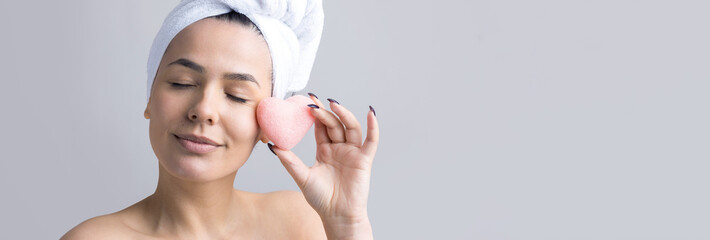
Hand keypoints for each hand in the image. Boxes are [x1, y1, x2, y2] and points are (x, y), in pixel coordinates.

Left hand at [267, 94, 378, 238]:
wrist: (337, 215)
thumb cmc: (321, 199)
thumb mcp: (302, 176)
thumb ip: (290, 160)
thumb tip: (273, 145)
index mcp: (325, 150)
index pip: (321, 127)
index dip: (314, 114)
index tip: (305, 101)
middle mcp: (339, 148)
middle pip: (334, 124)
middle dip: (325, 112)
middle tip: (313, 101)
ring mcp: (352, 153)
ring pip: (351, 128)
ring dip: (344, 114)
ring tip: (333, 104)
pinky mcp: (364, 159)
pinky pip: (371, 141)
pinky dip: (373, 127)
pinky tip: (370, 114)